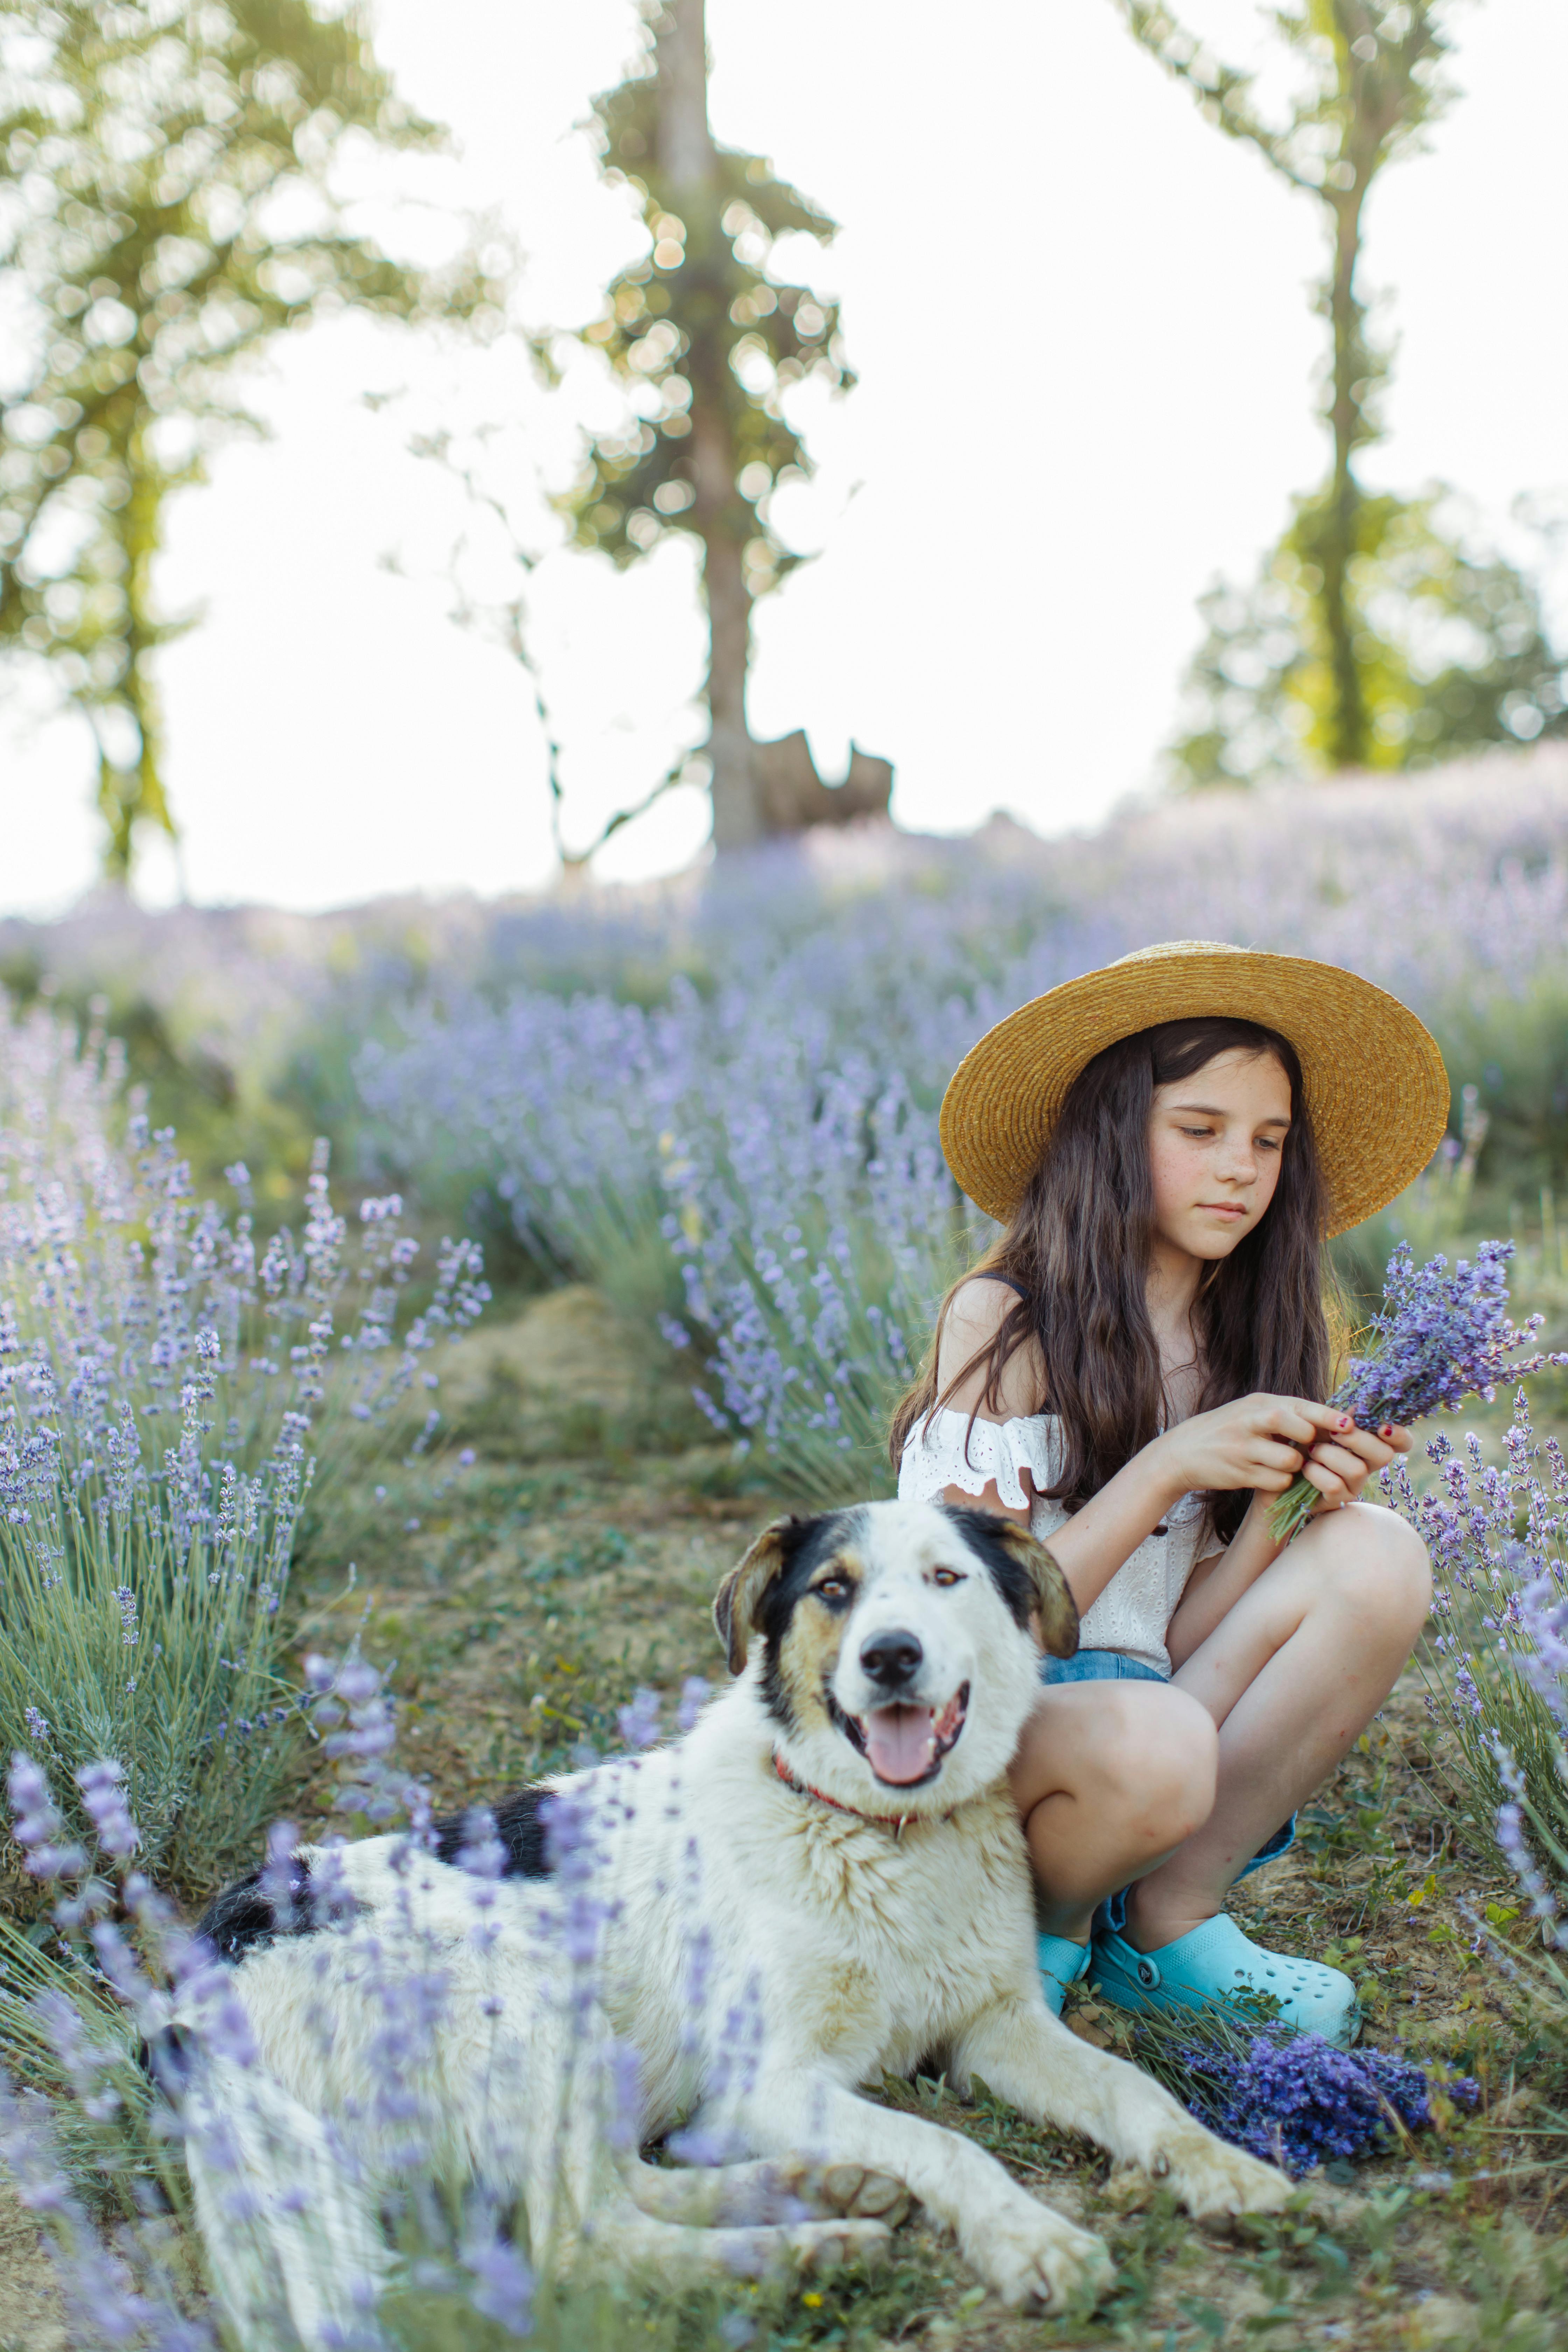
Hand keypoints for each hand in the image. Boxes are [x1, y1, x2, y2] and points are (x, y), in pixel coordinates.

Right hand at [1157, 1393, 1371, 1497]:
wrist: (1182, 1453)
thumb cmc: (1226, 1431)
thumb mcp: (1251, 1412)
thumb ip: (1286, 1413)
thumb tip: (1331, 1419)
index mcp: (1258, 1403)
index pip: (1300, 1406)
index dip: (1328, 1417)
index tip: (1349, 1425)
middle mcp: (1251, 1421)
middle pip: (1298, 1428)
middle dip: (1312, 1442)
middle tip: (1311, 1450)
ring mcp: (1243, 1448)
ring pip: (1290, 1461)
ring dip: (1296, 1467)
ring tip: (1284, 1465)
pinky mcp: (1239, 1473)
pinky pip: (1277, 1481)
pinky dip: (1281, 1482)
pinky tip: (1269, 1477)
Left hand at [1295, 1416, 1411, 1509]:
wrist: (1275, 1467)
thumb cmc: (1300, 1439)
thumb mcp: (1319, 1423)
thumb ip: (1340, 1417)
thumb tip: (1358, 1406)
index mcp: (1367, 1444)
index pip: (1401, 1443)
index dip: (1400, 1435)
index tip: (1383, 1427)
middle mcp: (1366, 1465)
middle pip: (1384, 1455)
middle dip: (1357, 1440)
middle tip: (1335, 1433)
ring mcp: (1354, 1485)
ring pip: (1357, 1469)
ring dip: (1329, 1454)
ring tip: (1311, 1450)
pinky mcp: (1337, 1501)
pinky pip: (1334, 1485)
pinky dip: (1316, 1472)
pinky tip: (1305, 1468)